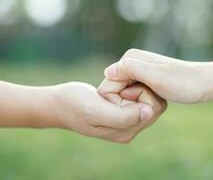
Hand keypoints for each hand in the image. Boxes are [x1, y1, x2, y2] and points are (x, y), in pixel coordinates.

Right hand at [49, 82, 165, 142]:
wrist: (59, 103)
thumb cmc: (74, 104)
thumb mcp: (95, 109)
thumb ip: (122, 115)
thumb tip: (149, 112)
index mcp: (126, 131)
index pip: (152, 108)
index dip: (141, 90)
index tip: (122, 84)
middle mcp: (130, 129)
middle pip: (154, 104)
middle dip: (139, 87)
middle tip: (119, 82)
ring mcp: (127, 122)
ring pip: (148, 98)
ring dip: (135, 85)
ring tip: (117, 83)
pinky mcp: (123, 112)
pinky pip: (139, 96)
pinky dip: (131, 85)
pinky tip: (118, 84)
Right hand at [102, 49, 203, 103]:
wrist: (202, 83)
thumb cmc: (182, 82)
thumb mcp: (156, 77)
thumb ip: (131, 70)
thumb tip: (108, 72)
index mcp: (129, 58)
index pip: (109, 85)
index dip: (120, 100)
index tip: (140, 103)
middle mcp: (131, 62)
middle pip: (116, 90)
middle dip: (129, 102)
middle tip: (150, 103)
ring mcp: (137, 71)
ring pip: (124, 94)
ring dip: (136, 102)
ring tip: (155, 99)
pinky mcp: (143, 79)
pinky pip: (133, 95)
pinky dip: (141, 101)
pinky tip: (154, 101)